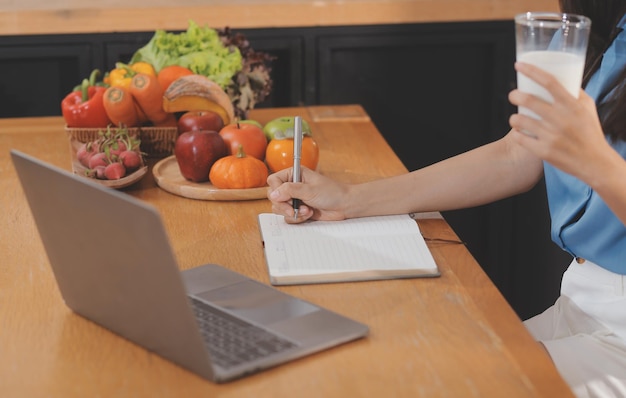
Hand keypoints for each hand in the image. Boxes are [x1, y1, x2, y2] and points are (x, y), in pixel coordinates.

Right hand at [267, 167, 348, 222]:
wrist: (344, 206)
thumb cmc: (332, 193)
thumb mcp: (310, 190)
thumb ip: (290, 190)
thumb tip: (273, 194)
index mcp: (294, 174)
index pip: (274, 180)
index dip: (276, 190)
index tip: (283, 197)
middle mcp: (292, 186)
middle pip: (274, 196)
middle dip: (283, 205)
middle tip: (293, 208)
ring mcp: (294, 199)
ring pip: (279, 208)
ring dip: (291, 212)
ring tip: (306, 211)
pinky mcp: (298, 210)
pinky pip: (288, 217)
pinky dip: (297, 218)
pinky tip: (309, 214)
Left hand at [508, 61, 611, 183]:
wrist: (595, 162)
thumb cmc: (590, 132)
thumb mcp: (588, 108)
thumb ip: (574, 93)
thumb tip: (561, 79)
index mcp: (572, 105)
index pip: (549, 82)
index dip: (531, 71)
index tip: (518, 65)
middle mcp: (560, 119)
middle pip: (528, 100)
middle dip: (514, 95)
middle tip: (513, 95)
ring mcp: (551, 136)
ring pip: (519, 120)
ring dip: (513, 118)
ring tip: (515, 118)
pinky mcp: (543, 151)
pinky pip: (519, 138)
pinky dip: (516, 134)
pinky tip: (518, 132)